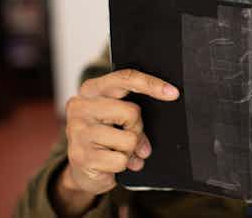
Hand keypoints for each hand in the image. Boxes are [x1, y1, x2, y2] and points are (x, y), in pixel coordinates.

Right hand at [54, 69, 178, 215]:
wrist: (81, 172)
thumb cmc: (104, 137)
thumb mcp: (114, 116)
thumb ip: (131, 110)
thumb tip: (161, 109)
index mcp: (90, 90)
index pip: (125, 78)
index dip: (151, 84)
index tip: (173, 93)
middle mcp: (80, 107)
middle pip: (131, 112)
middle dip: (137, 128)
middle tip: (129, 136)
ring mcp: (78, 132)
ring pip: (129, 139)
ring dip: (130, 150)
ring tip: (117, 151)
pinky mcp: (82, 157)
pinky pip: (121, 160)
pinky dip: (123, 165)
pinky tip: (111, 164)